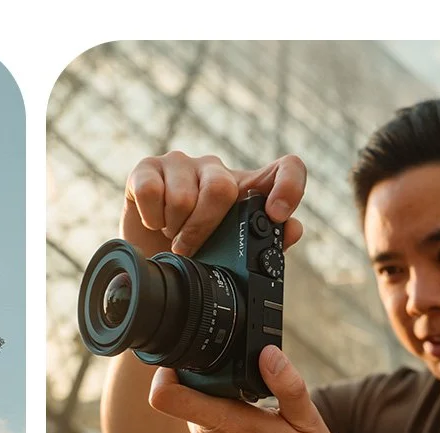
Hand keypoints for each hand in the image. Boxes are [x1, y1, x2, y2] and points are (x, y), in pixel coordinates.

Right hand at [122, 151, 306, 257]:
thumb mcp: (228, 258)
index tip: (276, 215)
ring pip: (182, 197)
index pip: (286, 169)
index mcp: (246, 190)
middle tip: (190, 248)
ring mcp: (181, 165)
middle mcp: (216, 171)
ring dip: (172, 228)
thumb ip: (263, 246)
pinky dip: (150, 217)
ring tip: (170, 234)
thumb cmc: (192, 256)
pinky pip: (150, 191)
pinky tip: (152, 221)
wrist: (146, 260)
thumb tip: (293, 229)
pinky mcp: (147, 168)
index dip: (288, 187)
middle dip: (201, 230)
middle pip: (220, 189)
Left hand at [148, 346, 353, 432]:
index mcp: (229, 426)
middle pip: (191, 408)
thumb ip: (286, 383)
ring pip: (197, 432)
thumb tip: (266, 353)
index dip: (166, 376)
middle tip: (248, 411)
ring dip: (216, 429)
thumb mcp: (308, 420)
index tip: (179, 367)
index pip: (170, 397)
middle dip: (213, 402)